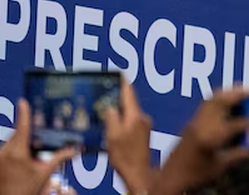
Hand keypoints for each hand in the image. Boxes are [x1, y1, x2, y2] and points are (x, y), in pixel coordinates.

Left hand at [0, 100, 77, 194]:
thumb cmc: (25, 191)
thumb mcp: (45, 173)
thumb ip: (59, 158)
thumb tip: (73, 150)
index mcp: (18, 152)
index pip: (22, 126)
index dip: (24, 112)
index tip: (23, 101)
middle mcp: (6, 152)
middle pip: (18, 132)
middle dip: (29, 132)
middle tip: (39, 135)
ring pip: (13, 140)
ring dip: (23, 141)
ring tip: (32, 151)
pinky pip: (7, 147)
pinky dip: (16, 148)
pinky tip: (24, 158)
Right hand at [104, 79, 155, 194]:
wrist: (138, 175)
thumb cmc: (125, 157)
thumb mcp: (112, 136)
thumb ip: (111, 117)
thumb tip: (110, 106)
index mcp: (134, 115)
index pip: (129, 92)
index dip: (122, 82)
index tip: (118, 73)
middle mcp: (142, 118)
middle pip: (128, 102)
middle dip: (117, 98)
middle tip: (104, 93)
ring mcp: (144, 127)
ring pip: (129, 113)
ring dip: (118, 112)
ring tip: (104, 112)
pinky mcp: (143, 135)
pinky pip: (130, 123)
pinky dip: (122, 122)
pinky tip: (113, 129)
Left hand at [156, 89, 248, 194]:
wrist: (171, 179)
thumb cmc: (196, 176)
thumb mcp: (220, 167)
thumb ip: (239, 154)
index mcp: (211, 139)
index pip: (235, 125)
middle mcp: (201, 126)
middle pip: (221, 102)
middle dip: (238, 95)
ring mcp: (194, 123)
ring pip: (211, 99)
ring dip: (227, 93)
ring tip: (240, 90)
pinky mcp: (190, 123)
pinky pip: (205, 104)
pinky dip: (218, 97)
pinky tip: (225, 99)